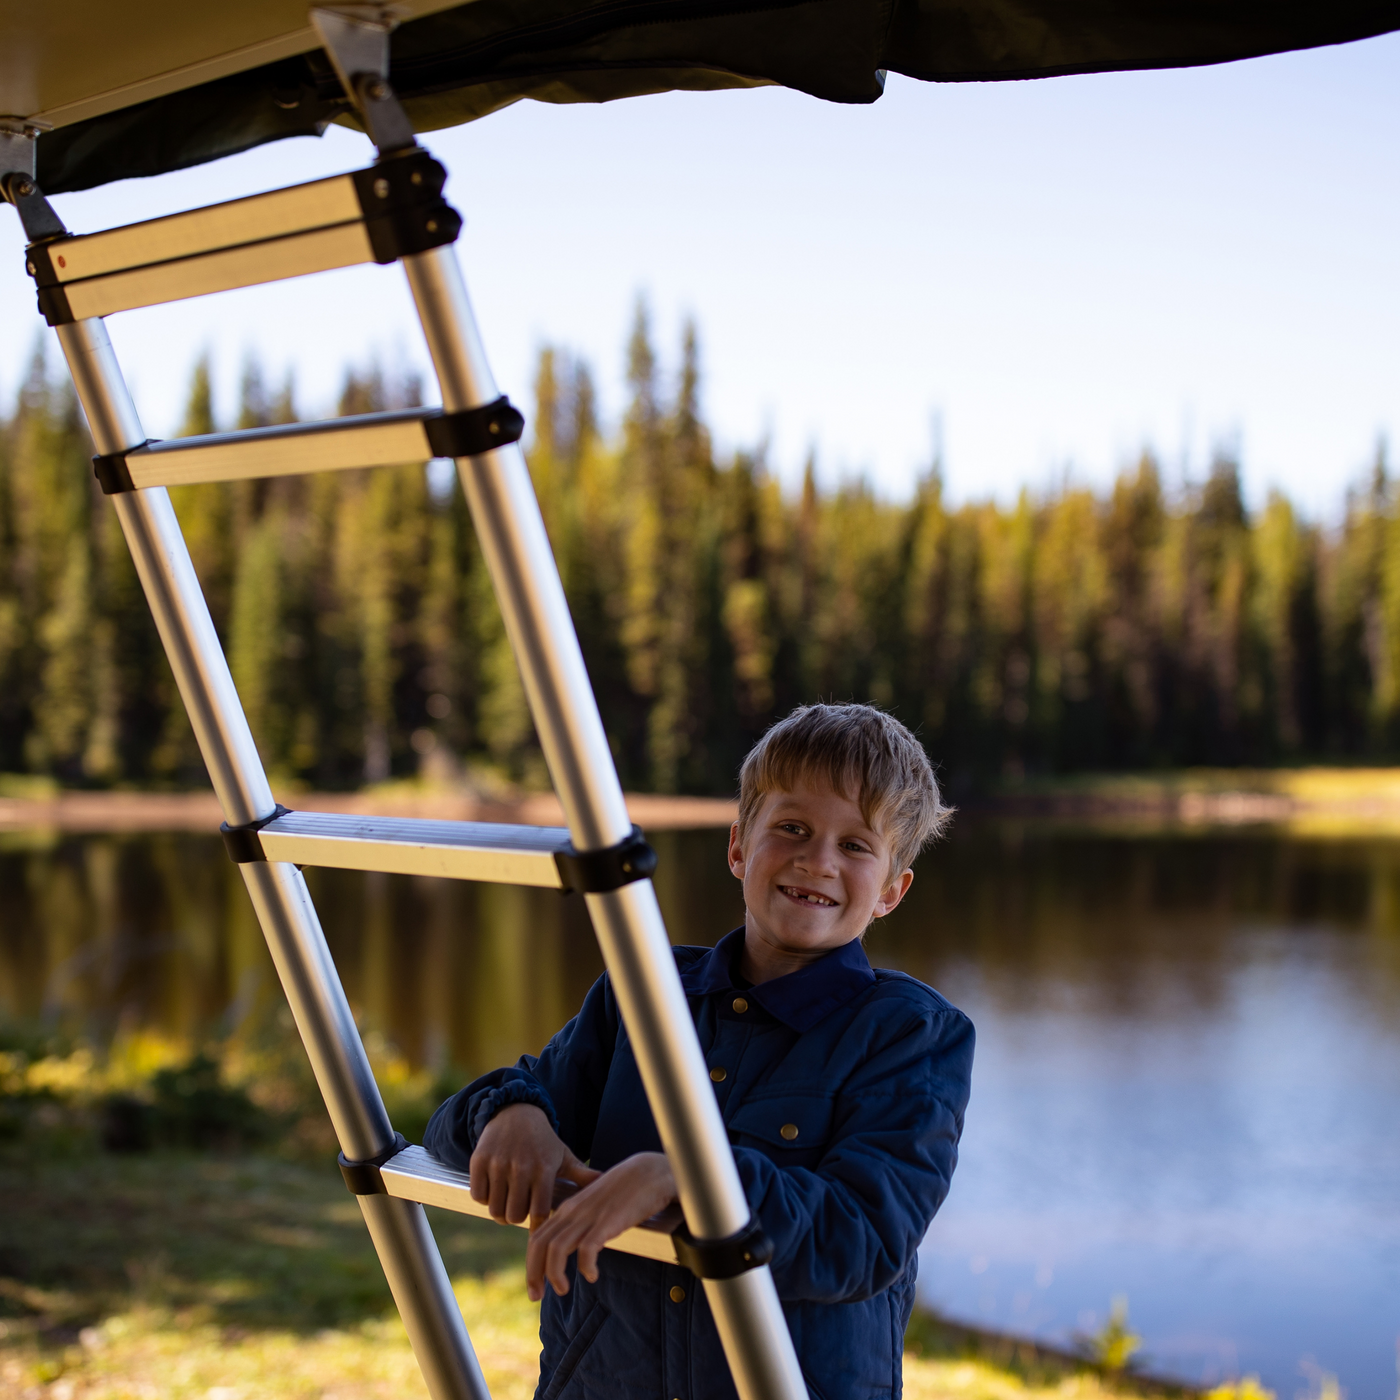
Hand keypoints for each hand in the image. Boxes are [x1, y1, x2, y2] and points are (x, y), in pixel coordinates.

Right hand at [469, 1103, 597, 1226]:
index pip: (538, 1211)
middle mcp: (521, 1166)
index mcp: (544, 1167)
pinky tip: (494, 1189)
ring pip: (495, 1209)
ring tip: (507, 1202)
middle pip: (514, 1215)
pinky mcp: (479, 1160)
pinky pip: (479, 1195)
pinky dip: (484, 1198)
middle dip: (517, 1218)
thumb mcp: (563, 1155)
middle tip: (520, 1209)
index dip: (536, 1225)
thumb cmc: (543, 1141)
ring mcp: (498, 1163)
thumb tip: (606, 1183)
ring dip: (500, 1211)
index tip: (537, 1227)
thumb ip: (582, 1175)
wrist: (514, 1112)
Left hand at [526, 1152, 676, 1301]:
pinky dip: (586, 1266)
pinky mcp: (608, 1221)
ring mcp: (590, 1215)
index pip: (537, 1237)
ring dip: (554, 1274)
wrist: (650, 1172)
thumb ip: (582, 1220)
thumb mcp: (595, 1205)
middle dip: (533, 1273)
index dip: (531, 1264)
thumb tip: (576, 1245)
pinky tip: (593, 1276)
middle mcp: (573, 1211)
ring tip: (563, 1290)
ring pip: (557, 1248)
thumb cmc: (625, 1190)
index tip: (535, 1286)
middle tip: (536, 1296)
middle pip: (540, 1244)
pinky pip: (588, 1248)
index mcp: (568, 1208)